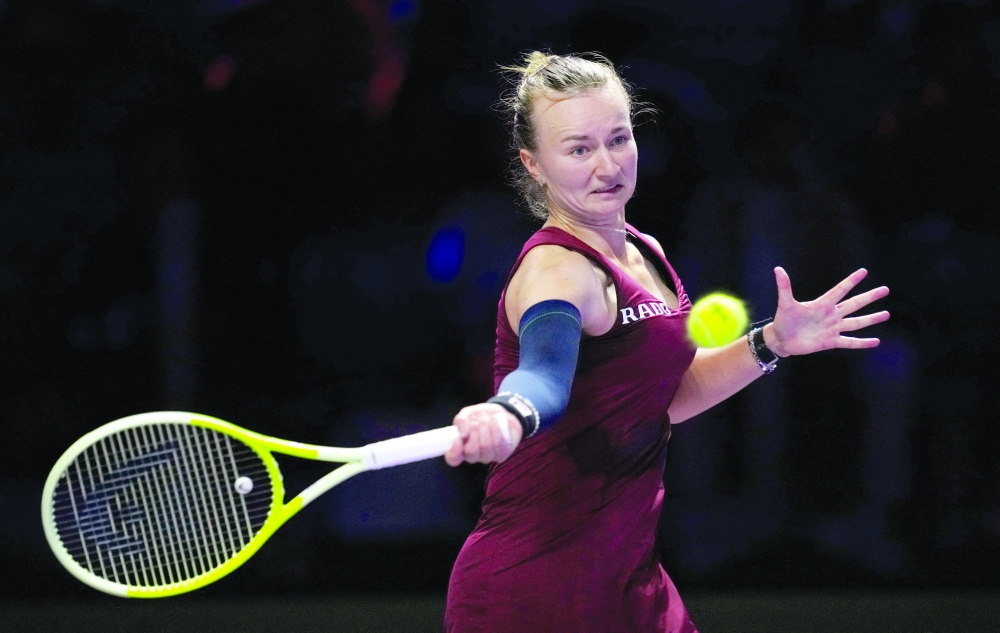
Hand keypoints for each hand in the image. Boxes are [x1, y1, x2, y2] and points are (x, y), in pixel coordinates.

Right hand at [444, 403, 522, 466]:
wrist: (498, 414)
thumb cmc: (478, 416)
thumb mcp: (466, 414)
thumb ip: (461, 421)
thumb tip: (463, 433)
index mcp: (459, 448)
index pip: (453, 458)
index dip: (455, 451)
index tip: (458, 439)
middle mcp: (472, 456)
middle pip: (471, 452)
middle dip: (474, 432)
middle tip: (477, 420)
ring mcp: (487, 457)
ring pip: (486, 447)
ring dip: (486, 429)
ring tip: (487, 418)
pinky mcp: (501, 454)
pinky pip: (499, 446)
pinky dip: (497, 431)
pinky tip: (495, 422)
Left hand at [767, 267, 889, 356]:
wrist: (781, 339)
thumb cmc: (783, 320)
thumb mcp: (785, 303)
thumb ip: (784, 287)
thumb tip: (778, 269)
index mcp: (822, 304)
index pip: (840, 290)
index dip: (851, 281)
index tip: (864, 271)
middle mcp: (831, 315)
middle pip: (854, 304)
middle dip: (869, 297)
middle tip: (885, 289)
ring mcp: (833, 328)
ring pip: (856, 322)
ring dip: (871, 319)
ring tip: (886, 314)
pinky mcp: (831, 342)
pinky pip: (850, 342)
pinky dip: (862, 343)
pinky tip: (876, 342)